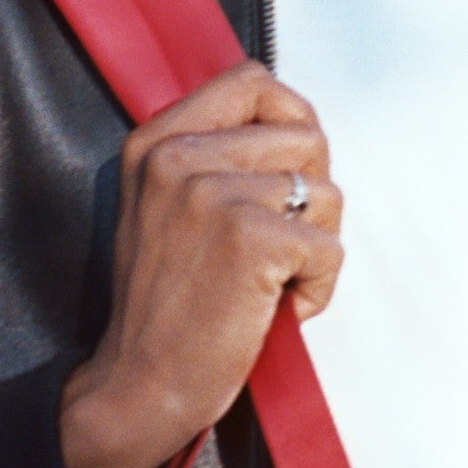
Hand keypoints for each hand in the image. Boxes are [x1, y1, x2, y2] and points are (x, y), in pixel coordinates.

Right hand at [58, 62, 341, 467]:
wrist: (138, 387)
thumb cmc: (166, 306)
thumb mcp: (167, 207)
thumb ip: (214, 157)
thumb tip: (298, 125)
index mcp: (155, 139)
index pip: (252, 81)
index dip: (291, 121)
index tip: (287, 173)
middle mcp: (177, 155)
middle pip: (306, 136)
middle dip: (312, 197)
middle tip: (277, 247)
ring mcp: (211, 192)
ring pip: (327, 194)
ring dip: (316, 248)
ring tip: (270, 283)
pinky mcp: (248, 237)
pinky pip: (329, 247)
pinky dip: (318, 287)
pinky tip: (277, 310)